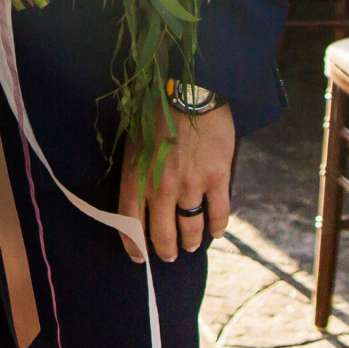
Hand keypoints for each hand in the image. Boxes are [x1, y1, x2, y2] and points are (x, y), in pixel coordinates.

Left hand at [119, 104, 235, 261]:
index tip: (138, 257)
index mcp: (136, 176)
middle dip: (165, 250)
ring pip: (191, 228)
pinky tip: (215, 232)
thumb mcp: (133, 142)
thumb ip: (136, 173)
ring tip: (191, 246)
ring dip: (191, 242)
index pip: (130, 223)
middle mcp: (161, 187)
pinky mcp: (215, 179)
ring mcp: (190, 185)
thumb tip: (139, 199)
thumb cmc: (155, 112)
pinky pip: (218, 214)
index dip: (133, 244)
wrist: (189, 91)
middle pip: (162, 233)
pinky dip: (217, 228)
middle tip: (168, 256)